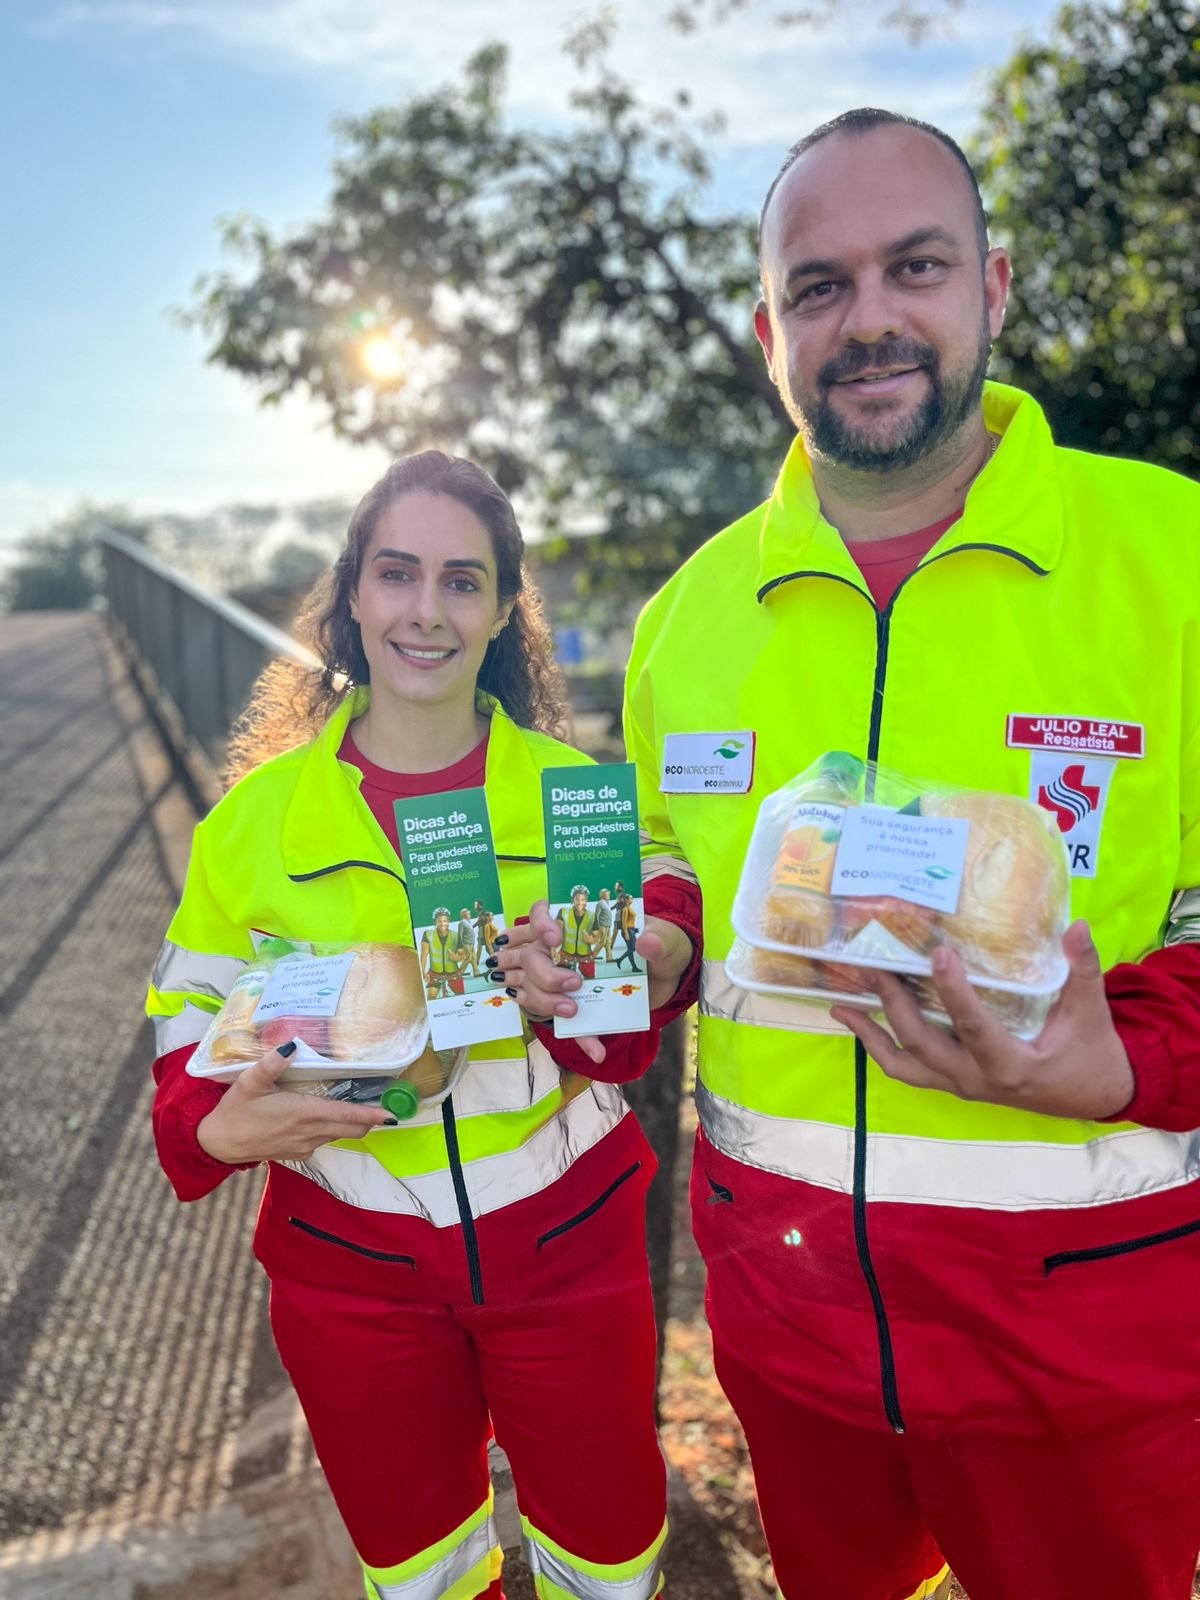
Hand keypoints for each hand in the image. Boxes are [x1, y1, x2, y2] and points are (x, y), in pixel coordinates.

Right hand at [196, 1044, 394, 1163]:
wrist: (219, 1143)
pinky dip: (330, 1130)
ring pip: (338, 1135)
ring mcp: (305, 1145)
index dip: (371, 1114)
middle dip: (368, 1120)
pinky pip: (323, 1141)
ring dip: (349, 1124)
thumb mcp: (250, 1082)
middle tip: (380, 1106)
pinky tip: (321, 1118)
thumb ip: (271, 1064)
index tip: (392, 1114)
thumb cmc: (236, 1110)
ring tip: (355, 1108)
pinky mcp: (298, 1153)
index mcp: (304, 1112)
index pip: (347, 1115)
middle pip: (352, 1129)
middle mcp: (310, 1132)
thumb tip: (290, 1045)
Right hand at [494, 903, 694, 1064]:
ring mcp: (565, 979)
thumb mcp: (666, 939)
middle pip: (531, 957)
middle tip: (573, 984)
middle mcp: (564, 950)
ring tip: (573, 1013)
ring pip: (534, 990)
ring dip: (547, 1003)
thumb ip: (659, 939)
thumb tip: (646, 943)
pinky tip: (596, 1051)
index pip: (543, 913)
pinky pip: (568, 1025)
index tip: (555, 938)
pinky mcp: (578, 1007)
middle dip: (545, 973)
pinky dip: (581, 1038)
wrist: (669, 977)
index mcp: (581, 924)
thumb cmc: (661, 946)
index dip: (540, 922)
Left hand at [830, 921, 1134, 1121]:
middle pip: (923, 1043)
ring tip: (843, 1003)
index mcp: (1011, 1063)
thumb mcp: (1091, 1012)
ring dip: (872, 1034)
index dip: (954, 992)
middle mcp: (977, 1078)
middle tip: (876, 965)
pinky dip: (879, 1047)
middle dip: (895, 1004)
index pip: (974, 1026)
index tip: (938, 955)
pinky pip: (907, 1070)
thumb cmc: (1092, 1052)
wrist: (1093, 1095)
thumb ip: (1084, 969)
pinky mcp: (953, 1082)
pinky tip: (859, 1021)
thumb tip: (1077, 926)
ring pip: (904, 1065)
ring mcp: (961, 1084)